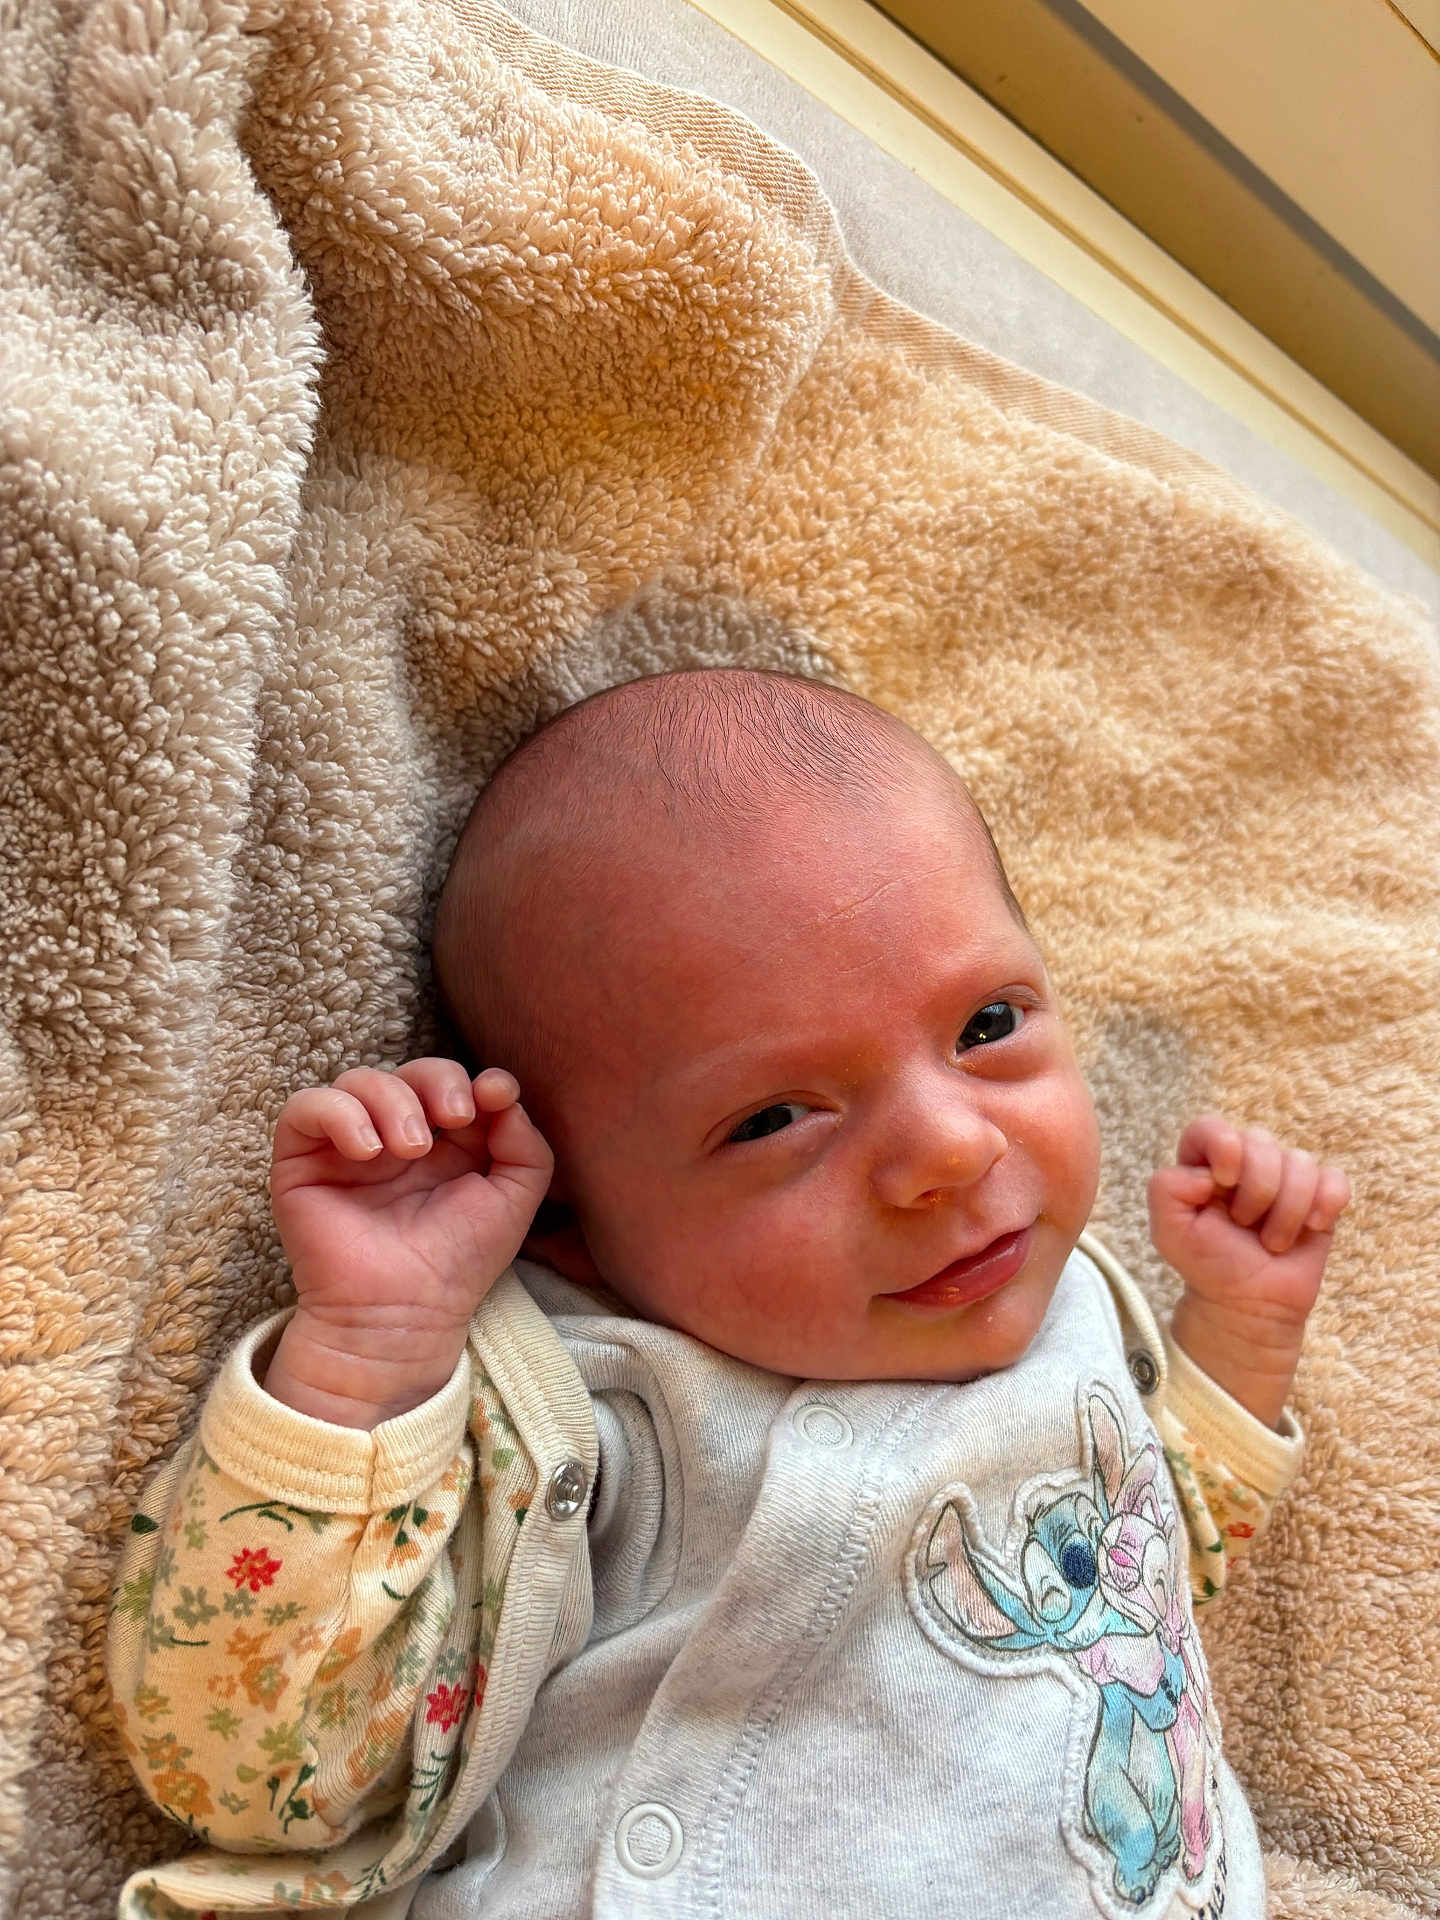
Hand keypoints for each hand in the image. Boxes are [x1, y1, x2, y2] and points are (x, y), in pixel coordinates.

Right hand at [263, 1059, 552, 1425]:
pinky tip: (368, 1150)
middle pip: (408, 1071)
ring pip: (357, 1080)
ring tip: (410, 1149)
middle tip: (454, 1116)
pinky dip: (338, 1114)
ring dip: (390, 1099)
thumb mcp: (514, 1199)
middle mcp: (393, 1138)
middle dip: (436, 1080)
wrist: (405, 1313)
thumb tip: (500, 1090)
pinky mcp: (302, 1162)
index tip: (494, 1096)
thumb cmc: (458, 1262)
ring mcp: (346, 1147)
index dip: (472, 1079)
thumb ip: (525, 1143)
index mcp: (444, 1143)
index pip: (451, 1083)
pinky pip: (305, 1107)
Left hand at [1148, 1115, 1349, 1428]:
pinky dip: (1324, 1204)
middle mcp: (1246, 1162)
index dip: (1223, 1147)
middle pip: (1261, 1140)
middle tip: (1245, 1226)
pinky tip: (1311, 1227)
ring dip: (1287, 1209)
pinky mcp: (1321, 1195)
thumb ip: (1166, 1189)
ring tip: (1272, 1240)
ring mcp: (1286, 1177)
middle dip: (1257, 1190)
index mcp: (1206, 1164)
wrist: (1250, 1305)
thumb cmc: (1209, 1266)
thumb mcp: (1169, 1232)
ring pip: (1300, 1161)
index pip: (1211, 1128)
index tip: (1224, 1182)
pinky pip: (1334, 1179)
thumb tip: (1207, 1172)